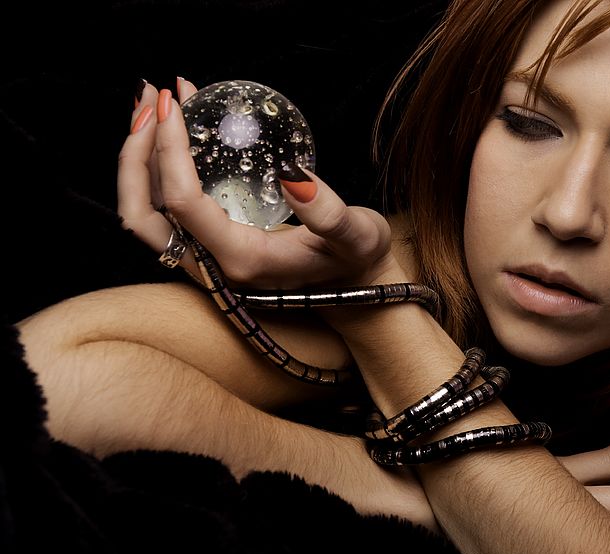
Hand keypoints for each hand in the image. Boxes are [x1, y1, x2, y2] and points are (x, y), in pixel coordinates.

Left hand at [118, 80, 395, 288]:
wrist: (355, 285)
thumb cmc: (356, 260)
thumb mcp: (357, 235)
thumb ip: (327, 212)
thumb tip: (291, 174)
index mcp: (242, 260)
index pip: (183, 203)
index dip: (169, 149)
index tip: (175, 102)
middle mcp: (213, 266)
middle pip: (142, 213)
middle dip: (136, 152)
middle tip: (153, 97)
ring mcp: (205, 261)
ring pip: (144, 214)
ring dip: (137, 160)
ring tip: (150, 105)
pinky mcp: (207, 248)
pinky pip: (164, 210)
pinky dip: (155, 169)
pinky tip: (172, 130)